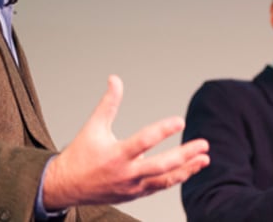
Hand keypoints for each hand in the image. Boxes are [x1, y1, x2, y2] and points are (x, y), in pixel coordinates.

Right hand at [42, 74, 209, 208]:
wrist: (68, 186)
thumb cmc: (81, 154)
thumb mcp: (93, 126)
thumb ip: (108, 103)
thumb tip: (115, 79)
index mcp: (116, 154)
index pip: (144, 141)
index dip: (163, 130)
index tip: (180, 121)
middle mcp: (127, 173)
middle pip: (161, 165)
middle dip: (185, 155)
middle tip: (203, 144)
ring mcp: (132, 186)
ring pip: (165, 180)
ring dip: (187, 169)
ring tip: (204, 159)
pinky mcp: (135, 194)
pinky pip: (160, 186)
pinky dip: (176, 178)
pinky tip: (189, 168)